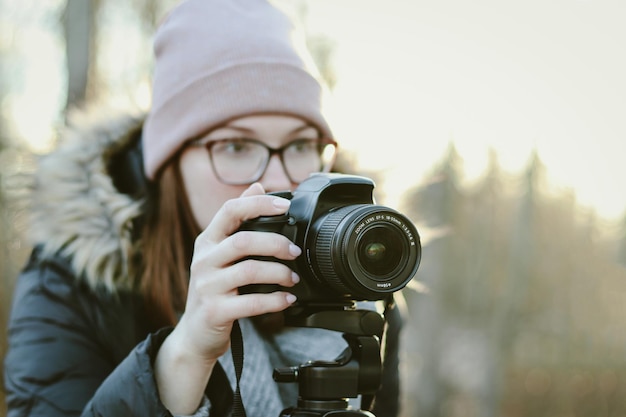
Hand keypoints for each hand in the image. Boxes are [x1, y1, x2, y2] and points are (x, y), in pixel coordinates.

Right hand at [155, 183, 299, 413]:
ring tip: (293, 278)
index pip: (229, 210)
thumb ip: (237, 220)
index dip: (258, 203)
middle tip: (295, 252)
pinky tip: (287, 299)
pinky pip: (250, 303)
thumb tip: (257, 186)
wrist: (195, 334)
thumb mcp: (219, 252)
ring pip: (249, 271)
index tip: (286, 205)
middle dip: (276, 243)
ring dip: (279, 273)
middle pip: (243, 241)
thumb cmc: (214, 289)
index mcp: (207, 241)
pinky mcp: (214, 311)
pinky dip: (275, 300)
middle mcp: (203, 260)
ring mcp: (206, 286)